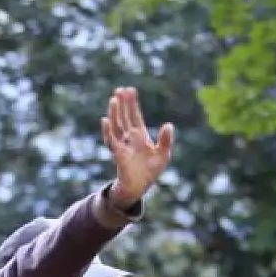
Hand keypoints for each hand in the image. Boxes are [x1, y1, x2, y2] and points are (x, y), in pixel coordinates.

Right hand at [101, 87, 173, 206]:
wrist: (139, 187)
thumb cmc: (150, 171)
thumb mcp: (163, 154)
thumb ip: (166, 140)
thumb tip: (169, 124)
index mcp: (140, 135)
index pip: (134, 115)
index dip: (132, 103)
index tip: (130, 90)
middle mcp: (129, 137)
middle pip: (124, 117)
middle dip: (122, 103)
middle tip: (120, 89)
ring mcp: (122, 144)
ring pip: (116, 125)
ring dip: (115, 112)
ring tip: (114, 99)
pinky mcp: (118, 154)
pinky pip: (111, 140)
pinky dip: (108, 130)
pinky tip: (106, 120)